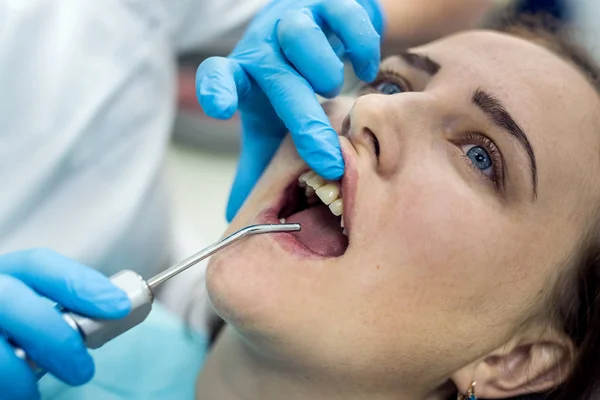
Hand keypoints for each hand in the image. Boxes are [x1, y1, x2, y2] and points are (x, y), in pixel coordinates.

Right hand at [0, 249, 130, 399]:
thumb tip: (112, 314)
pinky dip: (4, 389)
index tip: (117, 306)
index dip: (80, 283)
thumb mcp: (28, 308)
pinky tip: (15, 396)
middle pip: (12, 300)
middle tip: (83, 370)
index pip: (39, 264)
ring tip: (32, 396)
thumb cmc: (9, 327)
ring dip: (19, 376)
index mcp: (3, 273)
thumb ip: (59, 309)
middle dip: (55, 337)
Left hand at [196, 0, 384, 220]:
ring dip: (323, 71)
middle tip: (328, 158)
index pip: (218, 75)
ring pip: (301, 37)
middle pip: (276, 76)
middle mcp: (266, 46)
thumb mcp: (272, 127)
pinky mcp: (332, 4)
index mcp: (246, 77)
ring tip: (336, 91)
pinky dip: (360, 47)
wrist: (326, 33)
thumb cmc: (292, 87)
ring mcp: (297, 20)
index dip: (216, 89)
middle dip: (303, 120)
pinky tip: (366, 69)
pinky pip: (346, 17)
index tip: (221, 109)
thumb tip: (237, 219)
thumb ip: (259, 166)